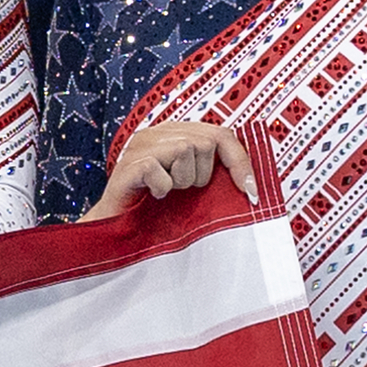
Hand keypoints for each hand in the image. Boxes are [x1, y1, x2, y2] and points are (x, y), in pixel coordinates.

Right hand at [84, 119, 257, 220]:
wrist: (115, 232)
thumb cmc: (154, 211)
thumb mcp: (190, 186)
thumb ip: (211, 170)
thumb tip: (250, 177)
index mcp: (173, 133)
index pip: (221, 133)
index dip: (240, 161)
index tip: (251, 192)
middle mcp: (155, 133)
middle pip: (206, 141)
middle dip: (204, 174)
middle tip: (185, 192)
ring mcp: (139, 146)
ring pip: (186, 149)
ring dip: (182, 180)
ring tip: (167, 192)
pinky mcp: (128, 165)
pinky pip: (161, 169)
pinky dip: (162, 188)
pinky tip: (153, 196)